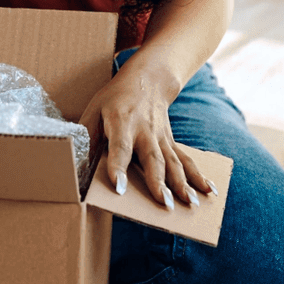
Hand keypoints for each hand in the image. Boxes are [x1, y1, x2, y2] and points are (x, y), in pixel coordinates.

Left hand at [78, 57, 216, 208]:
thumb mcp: (94, 109)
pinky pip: (186, 160)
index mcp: (121, 122)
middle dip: (158, 182)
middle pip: (152, 159)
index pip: (120, 147)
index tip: (119, 188)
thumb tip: (74, 163)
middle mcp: (145, 131)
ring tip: (190, 204)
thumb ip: (86, 135)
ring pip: (173, 162)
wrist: (148, 78)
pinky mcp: (171, 143)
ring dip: (183, 184)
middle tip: (164, 204)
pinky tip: (210, 191)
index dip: (118, 167)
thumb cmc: (115, 98)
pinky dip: (199, 176)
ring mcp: (162, 137)